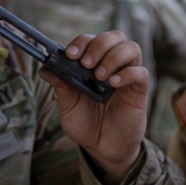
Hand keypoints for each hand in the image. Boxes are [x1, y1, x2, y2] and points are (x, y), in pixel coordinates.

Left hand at [39, 30, 148, 184]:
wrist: (102, 148)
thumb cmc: (86, 125)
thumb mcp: (68, 107)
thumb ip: (61, 87)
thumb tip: (45, 69)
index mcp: (93, 64)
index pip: (91, 40)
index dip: (82, 42)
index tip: (70, 54)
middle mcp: (112, 65)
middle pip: (115, 36)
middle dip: (99, 44)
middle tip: (85, 64)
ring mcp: (127, 76)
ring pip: (131, 48)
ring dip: (113, 57)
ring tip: (99, 76)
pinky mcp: (139, 91)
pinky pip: (141, 73)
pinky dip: (127, 74)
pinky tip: (113, 84)